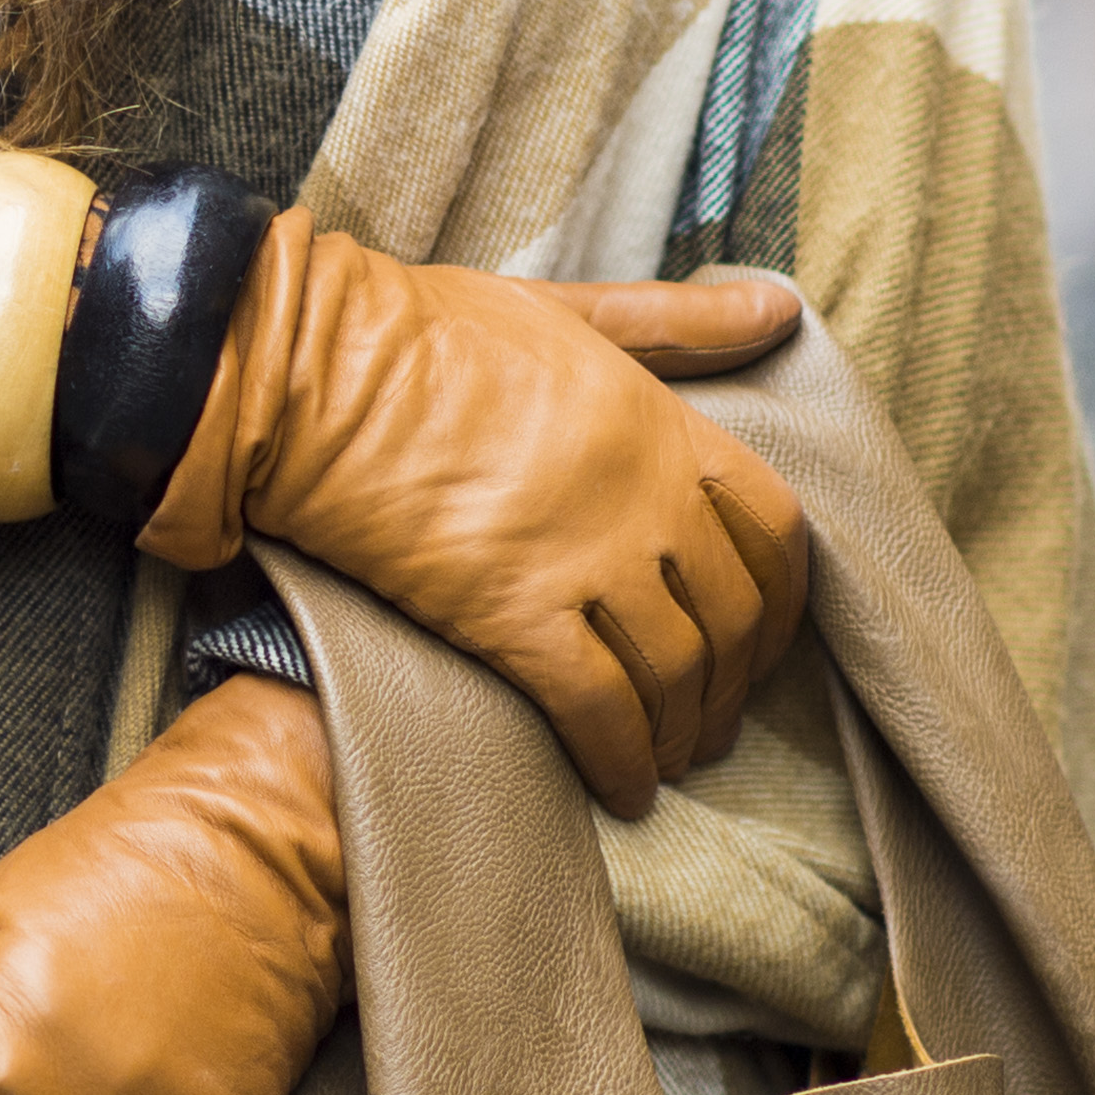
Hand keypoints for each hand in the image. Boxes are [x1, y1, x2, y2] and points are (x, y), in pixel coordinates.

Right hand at [142, 229, 812, 816]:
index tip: (761, 634)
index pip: (771, 525)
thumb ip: (676, 323)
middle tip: (711, 722)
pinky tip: (622, 791)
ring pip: (676, 673)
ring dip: (681, 733)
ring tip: (668, 763)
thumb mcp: (567, 309)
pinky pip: (598, 710)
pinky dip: (621, 760)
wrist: (315, 374)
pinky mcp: (515, 615)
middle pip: (732, 616)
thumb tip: (777, 304)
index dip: (779, 596)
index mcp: (660, 421)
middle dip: (732, 683)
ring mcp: (586, 560)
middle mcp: (644, 497)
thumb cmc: (423, 332)